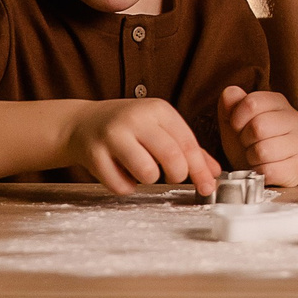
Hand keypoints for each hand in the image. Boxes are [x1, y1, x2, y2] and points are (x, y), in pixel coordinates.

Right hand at [64, 98, 219, 196]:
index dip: (200, 169)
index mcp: (157, 110)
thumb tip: (214, 172)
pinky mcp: (94, 154)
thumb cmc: (128, 128)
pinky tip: (121, 172)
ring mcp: (113, 135)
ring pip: (147, 173)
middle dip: (177, 175)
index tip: (208, 187)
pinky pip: (121, 186)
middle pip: (171, 157)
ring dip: (149, 180)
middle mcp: (136, 119)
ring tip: (141, 169)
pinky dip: (126, 186)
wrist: (82, 123)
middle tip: (171, 177)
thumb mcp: (160, 128)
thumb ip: (188, 149)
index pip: (187, 143)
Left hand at [218, 85, 297, 185]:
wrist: (263, 172)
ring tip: (258, 156)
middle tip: (249, 143)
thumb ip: (230, 103)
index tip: (238, 127)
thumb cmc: (250, 143)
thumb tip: (231, 93)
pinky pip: (269, 170)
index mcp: (278, 102)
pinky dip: (260, 172)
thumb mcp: (234, 120)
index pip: (252, 102)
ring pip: (263, 150)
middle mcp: (294, 119)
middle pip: (258, 126)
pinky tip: (265, 168)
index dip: (237, 118)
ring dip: (252, 158)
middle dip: (245, 140)